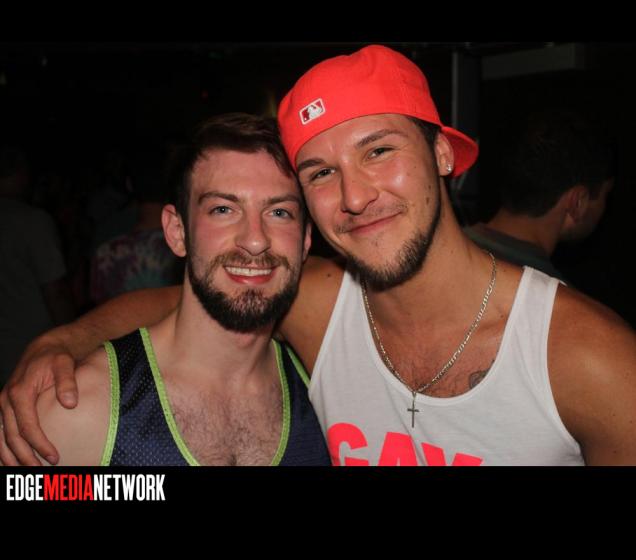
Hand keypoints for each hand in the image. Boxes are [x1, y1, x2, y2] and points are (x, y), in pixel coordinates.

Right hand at [0, 337, 78, 465]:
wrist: (46, 347)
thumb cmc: (57, 356)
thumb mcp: (65, 364)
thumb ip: (67, 382)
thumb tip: (70, 403)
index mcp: (20, 392)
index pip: (27, 426)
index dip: (39, 444)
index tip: (54, 457)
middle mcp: (7, 400)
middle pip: (12, 437)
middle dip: (25, 457)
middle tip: (41, 472)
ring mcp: (4, 404)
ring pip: (2, 437)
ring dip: (11, 457)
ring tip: (25, 473)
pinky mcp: (6, 406)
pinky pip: (1, 431)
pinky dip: (4, 448)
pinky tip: (12, 461)